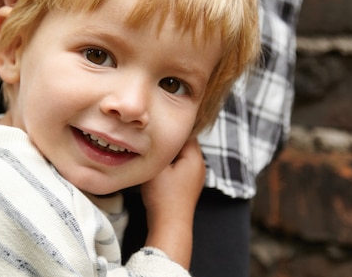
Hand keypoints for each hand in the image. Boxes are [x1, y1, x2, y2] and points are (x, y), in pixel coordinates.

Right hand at [141, 137, 205, 268]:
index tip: (156, 126)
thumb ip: (158, 148)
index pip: (185, 131)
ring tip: (153, 153)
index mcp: (195, 156)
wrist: (170, 225)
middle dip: (169, 141)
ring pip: (181, 155)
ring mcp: (196, 176)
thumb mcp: (157, 166)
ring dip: (169, 154)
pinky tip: (159, 169)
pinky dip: (171, 165)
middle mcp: (200, 164)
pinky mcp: (189, 185)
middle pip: (184, 143)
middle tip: (152, 138)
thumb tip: (155, 134)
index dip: (169, 128)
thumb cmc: (163, 195)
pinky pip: (181, 167)